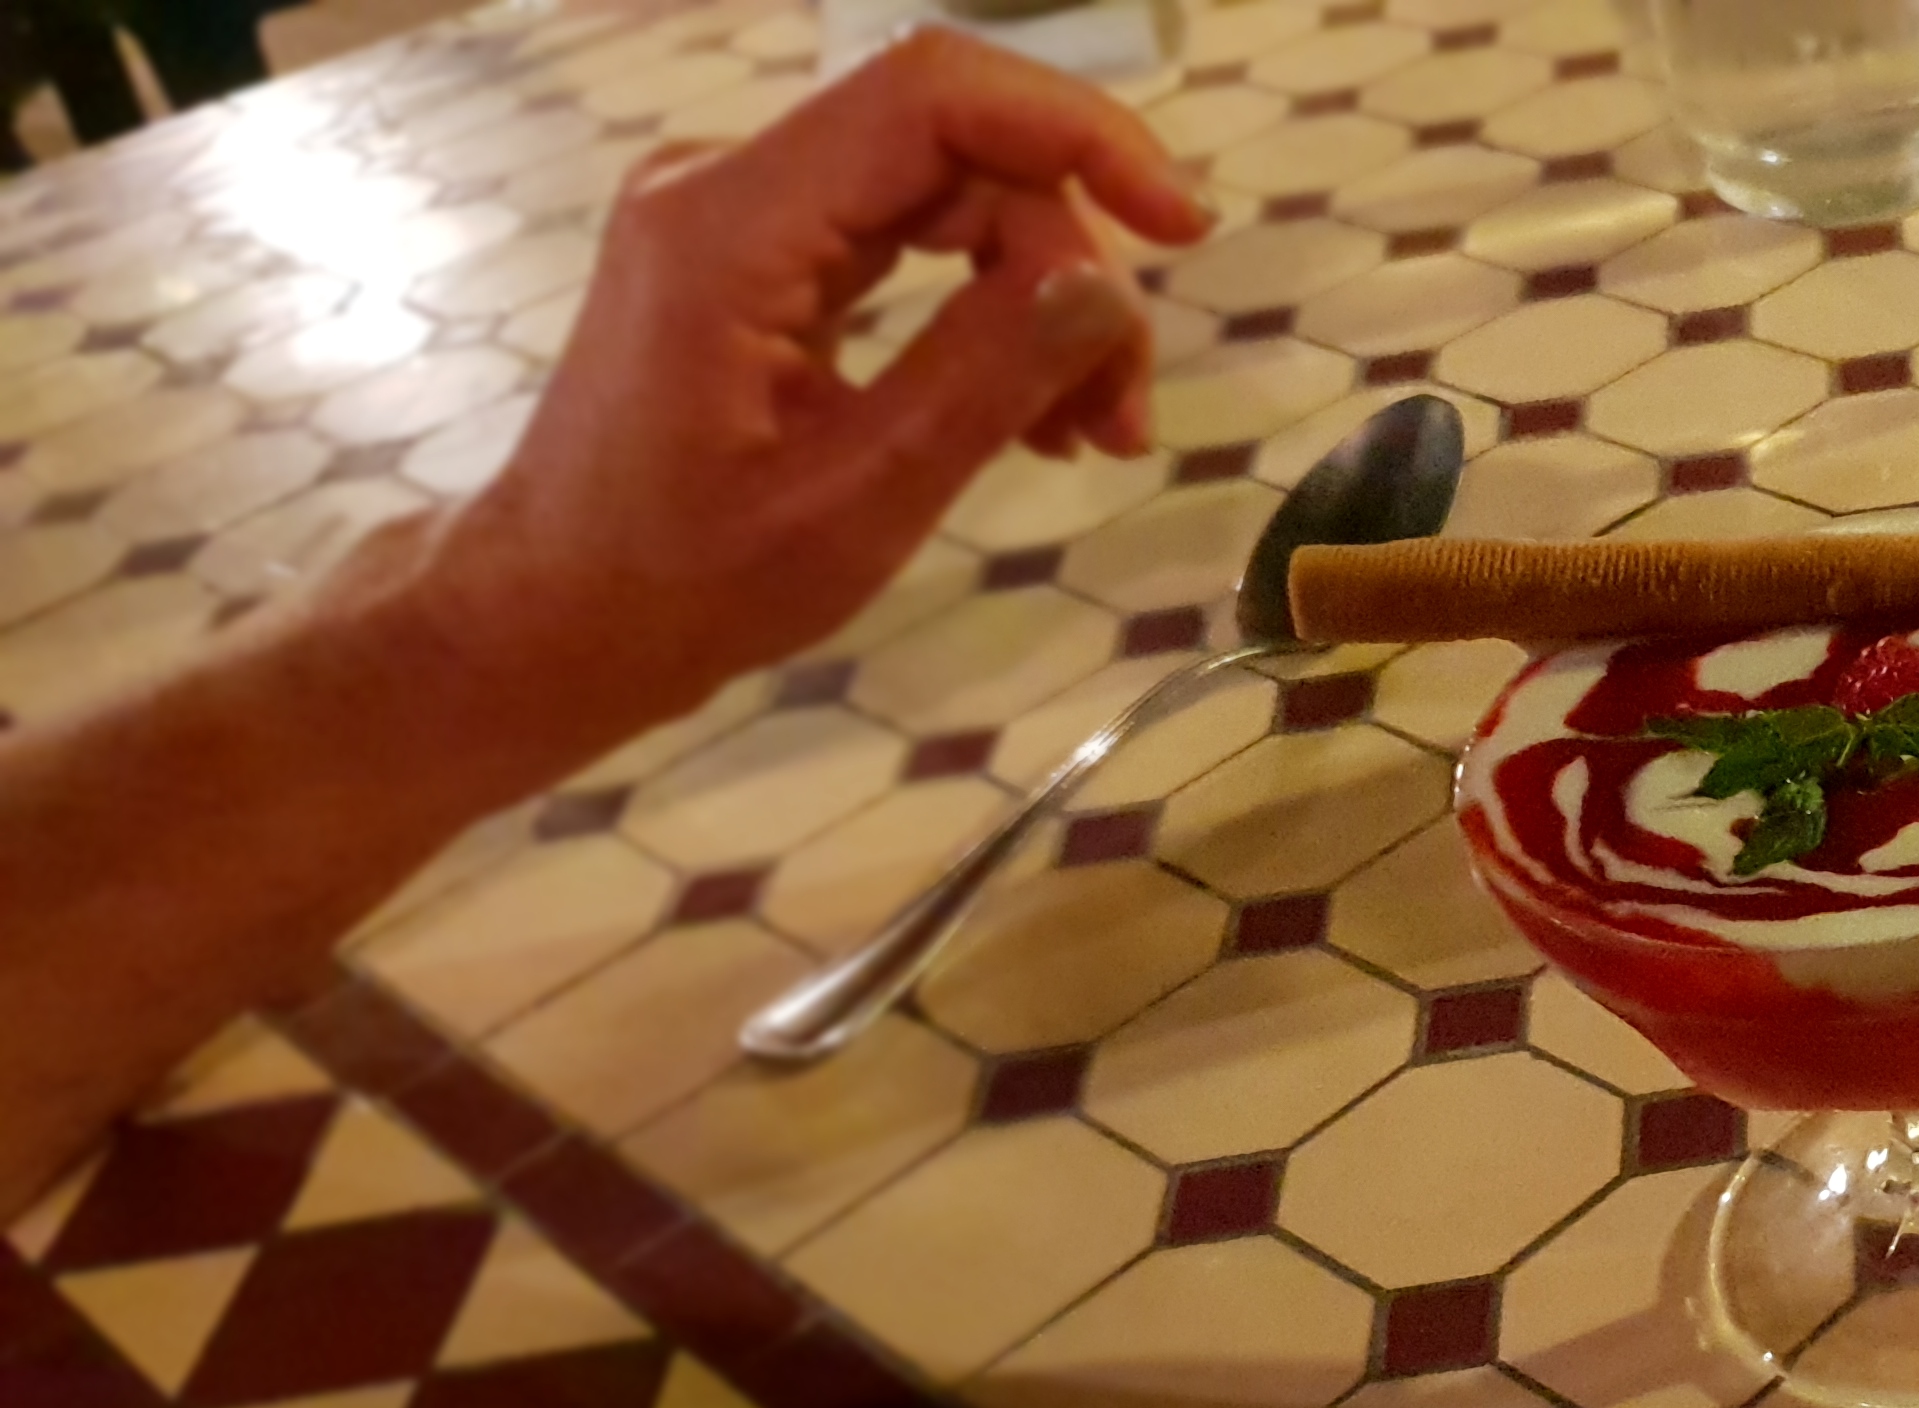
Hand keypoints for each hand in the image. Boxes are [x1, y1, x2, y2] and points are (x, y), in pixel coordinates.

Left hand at [422, 30, 1210, 732]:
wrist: (555, 619)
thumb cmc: (687, 583)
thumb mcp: (857, 502)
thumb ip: (985, 376)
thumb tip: (1111, 287)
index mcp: (730, 224)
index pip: (932, 95)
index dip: (1077, 133)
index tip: (1181, 229)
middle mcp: (726, 183)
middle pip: (957, 151)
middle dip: (1071, 261)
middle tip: (1125, 410)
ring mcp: (737, 214)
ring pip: (946, 196)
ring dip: (1041, 297)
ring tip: (1092, 433)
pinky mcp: (755, 256)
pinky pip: (904, 240)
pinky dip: (985, 310)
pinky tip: (1035, 411)